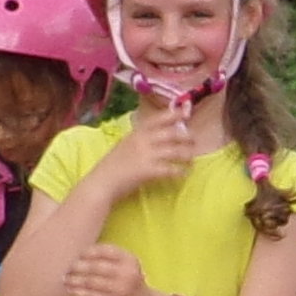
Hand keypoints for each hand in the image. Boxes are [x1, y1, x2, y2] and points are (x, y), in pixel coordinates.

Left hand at [62, 247, 157, 295]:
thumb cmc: (128, 284)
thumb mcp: (125, 267)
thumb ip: (108, 260)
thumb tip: (77, 254)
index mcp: (129, 259)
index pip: (104, 250)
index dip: (87, 252)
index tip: (75, 254)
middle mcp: (127, 272)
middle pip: (95, 266)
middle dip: (77, 266)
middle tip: (65, 268)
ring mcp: (121, 289)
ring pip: (90, 281)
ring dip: (74, 280)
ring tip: (65, 279)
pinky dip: (78, 293)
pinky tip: (70, 291)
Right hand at [79, 98, 197, 199]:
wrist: (101, 183)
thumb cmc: (112, 166)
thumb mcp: (125, 145)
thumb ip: (140, 139)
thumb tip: (158, 135)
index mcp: (136, 133)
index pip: (158, 119)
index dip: (174, 114)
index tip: (186, 111)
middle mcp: (142, 140)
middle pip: (172, 133)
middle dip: (187, 136)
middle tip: (194, 141)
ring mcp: (146, 155)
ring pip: (175, 151)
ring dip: (187, 154)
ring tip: (192, 159)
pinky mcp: (148, 170)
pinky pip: (170, 169)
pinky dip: (180, 172)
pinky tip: (184, 174)